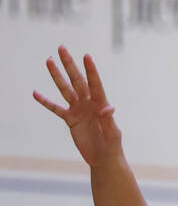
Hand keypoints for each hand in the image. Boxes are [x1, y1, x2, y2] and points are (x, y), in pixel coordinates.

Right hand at [32, 46, 123, 167]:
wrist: (104, 158)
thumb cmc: (113, 145)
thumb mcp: (113, 133)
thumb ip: (109, 120)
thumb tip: (109, 107)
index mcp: (101, 104)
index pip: (95, 84)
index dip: (91, 71)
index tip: (87, 56)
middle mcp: (89, 103)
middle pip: (77, 80)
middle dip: (70, 65)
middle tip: (62, 48)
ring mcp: (78, 110)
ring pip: (65, 89)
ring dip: (57, 76)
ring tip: (49, 60)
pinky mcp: (70, 120)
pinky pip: (55, 108)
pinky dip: (46, 101)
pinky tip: (36, 93)